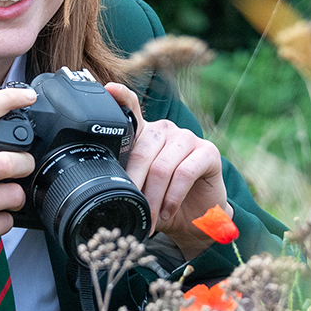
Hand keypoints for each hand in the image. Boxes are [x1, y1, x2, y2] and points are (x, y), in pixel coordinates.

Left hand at [103, 82, 228, 259]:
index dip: (121, 97)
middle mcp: (166, 130)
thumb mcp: (139, 190)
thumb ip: (125, 179)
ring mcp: (188, 138)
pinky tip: (168, 210)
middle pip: (143, 151)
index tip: (108, 90)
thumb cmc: (164, 202)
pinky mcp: (208, 152)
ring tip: (151, 216)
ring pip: (162, 166)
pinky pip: (184, 172)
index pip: (132, 109)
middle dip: (134, 184)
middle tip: (131, 208)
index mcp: (146, 134)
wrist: (196, 220)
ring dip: (154, 197)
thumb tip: (102, 187)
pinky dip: (173, 196)